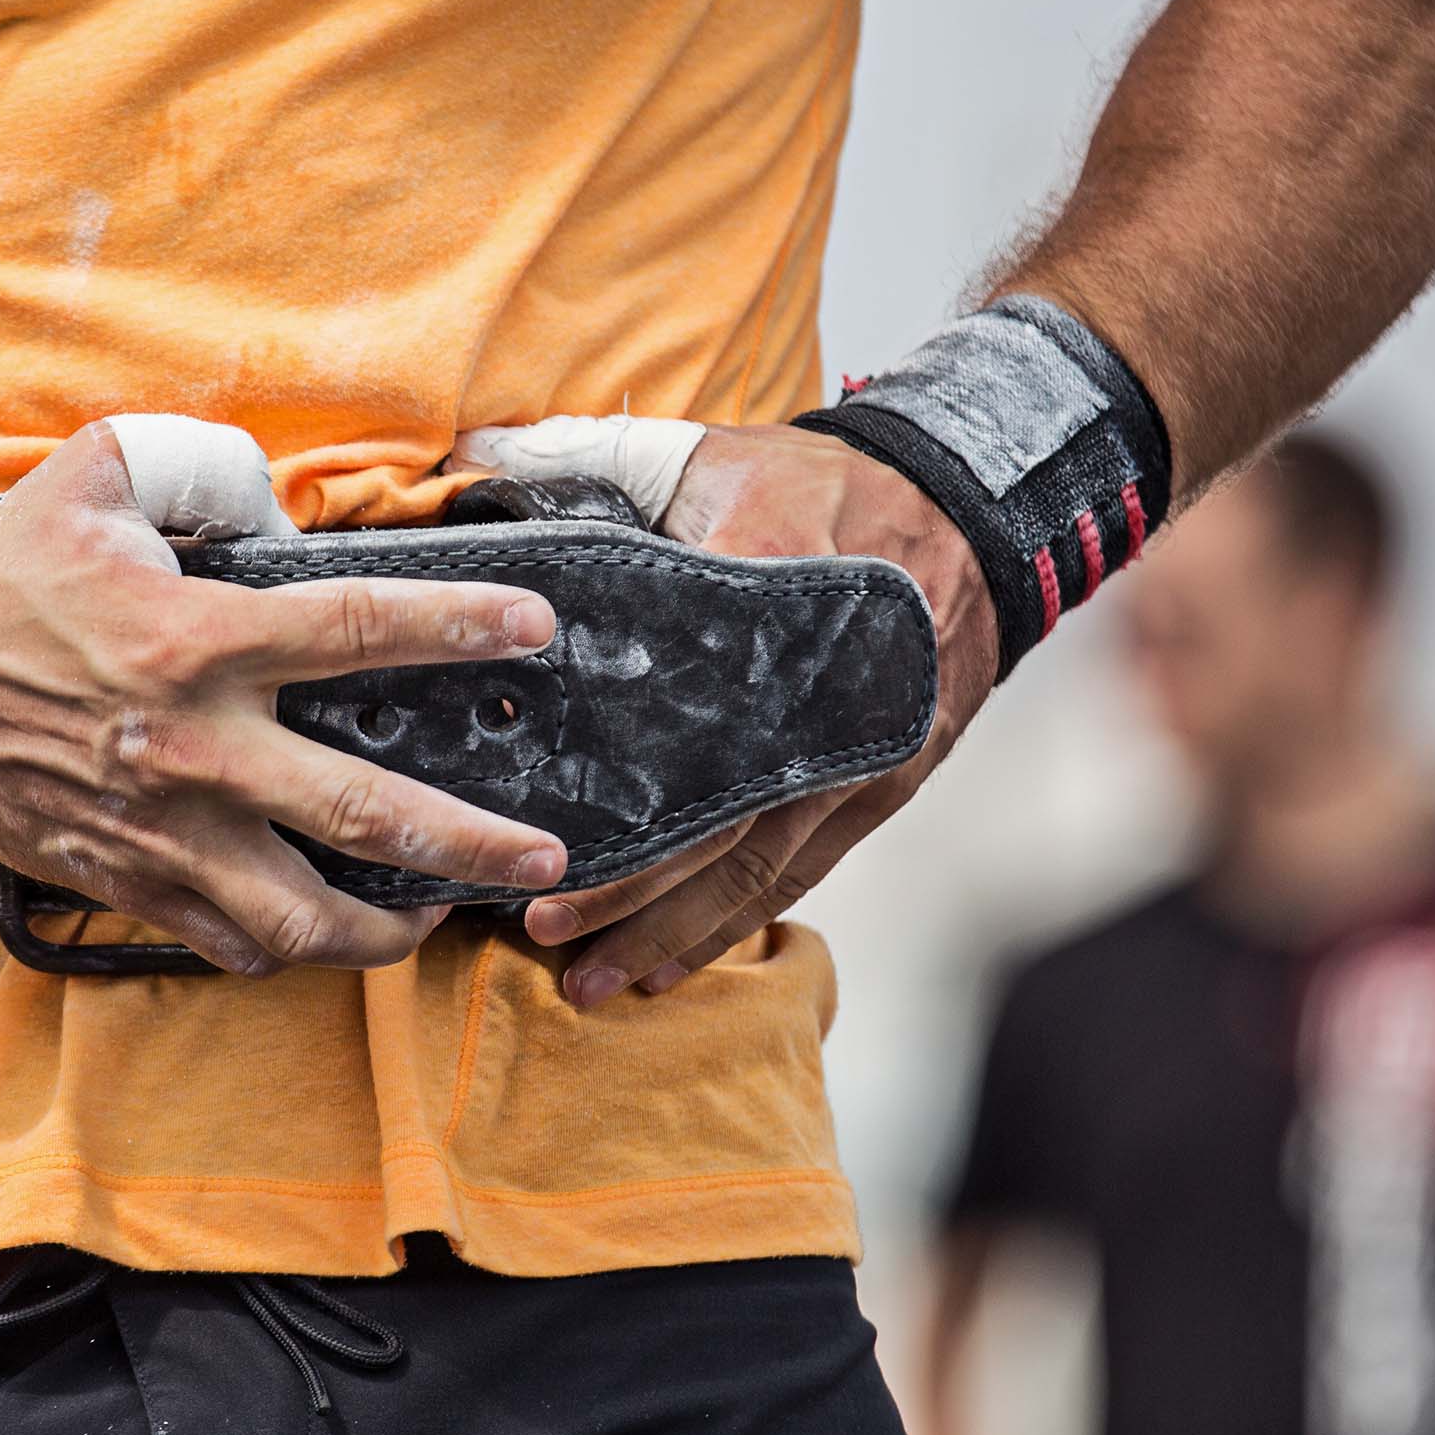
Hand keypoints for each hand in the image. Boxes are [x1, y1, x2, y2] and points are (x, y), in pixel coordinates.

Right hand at [0, 419, 569, 974]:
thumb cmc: (9, 583)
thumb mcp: (91, 480)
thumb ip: (195, 465)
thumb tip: (274, 493)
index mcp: (198, 641)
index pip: (359, 628)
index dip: (459, 625)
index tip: (534, 628)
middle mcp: (195, 749)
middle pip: (364, 815)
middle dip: (471, 844)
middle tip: (542, 859)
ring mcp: (163, 833)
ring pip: (299, 918)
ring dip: (384, 931)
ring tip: (436, 916)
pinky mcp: (127, 882)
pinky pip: (225, 944)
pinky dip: (284, 949)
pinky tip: (321, 929)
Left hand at [463, 420, 998, 1005]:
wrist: (969, 510)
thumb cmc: (812, 482)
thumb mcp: (705, 451)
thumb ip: (585, 462)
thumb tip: (466, 460)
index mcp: (764, 605)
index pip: (681, 715)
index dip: (615, 793)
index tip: (537, 840)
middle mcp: (816, 700)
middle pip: (715, 820)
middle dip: (629, 887)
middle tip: (541, 930)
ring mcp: (856, 753)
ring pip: (756, 868)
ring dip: (672, 930)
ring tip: (590, 983)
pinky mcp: (881, 785)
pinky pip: (799, 872)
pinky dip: (734, 922)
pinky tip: (669, 964)